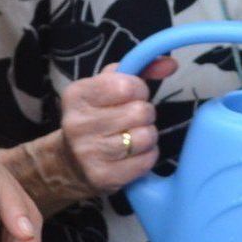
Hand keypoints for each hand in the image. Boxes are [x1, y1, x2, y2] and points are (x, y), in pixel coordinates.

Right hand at [60, 58, 174, 194]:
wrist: (70, 162)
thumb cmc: (96, 116)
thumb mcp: (107, 85)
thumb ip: (140, 69)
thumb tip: (171, 64)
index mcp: (76, 95)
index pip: (125, 85)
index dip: (138, 89)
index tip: (132, 95)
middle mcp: (77, 124)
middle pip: (140, 112)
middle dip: (145, 113)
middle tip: (133, 119)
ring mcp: (88, 153)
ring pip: (146, 137)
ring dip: (148, 135)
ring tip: (133, 136)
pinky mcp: (103, 177)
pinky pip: (146, 160)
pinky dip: (148, 155)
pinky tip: (133, 154)